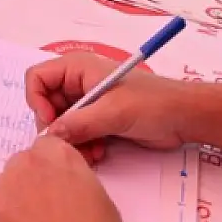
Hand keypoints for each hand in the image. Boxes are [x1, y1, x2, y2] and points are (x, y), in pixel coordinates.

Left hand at [0, 135, 123, 221]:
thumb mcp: (97, 190)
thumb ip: (75, 175)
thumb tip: (65, 183)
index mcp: (55, 151)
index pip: (47, 146)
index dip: (52, 165)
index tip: (57, 181)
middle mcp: (26, 159)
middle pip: (23, 163)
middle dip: (31, 178)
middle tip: (44, 202)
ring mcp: (5, 182)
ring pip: (7, 183)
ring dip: (16, 195)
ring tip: (30, 220)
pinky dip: (1, 216)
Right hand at [25, 52, 187, 151]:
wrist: (184, 118)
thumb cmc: (151, 104)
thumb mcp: (114, 112)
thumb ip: (79, 123)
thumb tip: (50, 136)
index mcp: (78, 67)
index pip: (37, 78)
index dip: (38, 101)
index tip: (52, 123)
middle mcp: (78, 82)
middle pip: (47, 104)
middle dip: (57, 128)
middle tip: (72, 147)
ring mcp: (89, 102)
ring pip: (62, 123)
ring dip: (71, 141)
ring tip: (91, 155)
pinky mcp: (99, 120)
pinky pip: (77, 134)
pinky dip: (83, 146)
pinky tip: (100, 153)